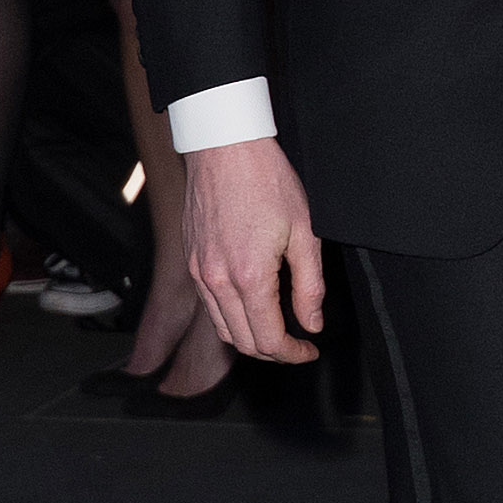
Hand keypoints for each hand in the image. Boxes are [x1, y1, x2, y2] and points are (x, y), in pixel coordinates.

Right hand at [183, 138, 324, 365]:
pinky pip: (209, 305)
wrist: (225, 148)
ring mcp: (198, 271)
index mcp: (249, 277)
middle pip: (241, 342)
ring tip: (275, 329)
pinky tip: (250, 305)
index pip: (268, 339)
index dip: (292, 354)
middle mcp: (217, 280)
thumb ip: (309, 286)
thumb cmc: (267, 181)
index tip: (309, 349)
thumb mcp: (305, 233)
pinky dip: (230, 317)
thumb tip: (311, 323)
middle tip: (296, 344)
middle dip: (272, 352)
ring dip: (249, 338)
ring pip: (222, 327)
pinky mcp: (191, 260)